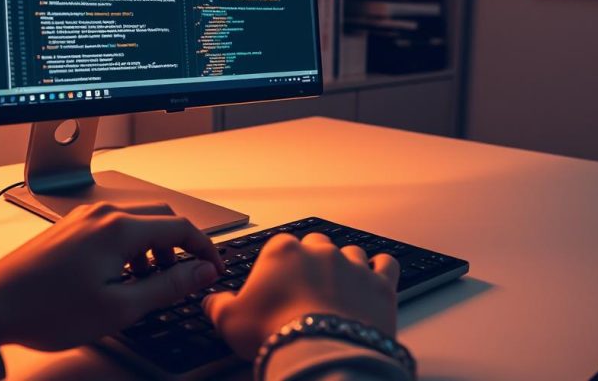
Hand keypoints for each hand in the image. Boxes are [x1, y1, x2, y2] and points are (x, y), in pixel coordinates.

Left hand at [0, 202, 222, 350]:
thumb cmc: (48, 309)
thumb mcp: (119, 307)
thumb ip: (167, 286)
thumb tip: (200, 272)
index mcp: (119, 229)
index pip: (181, 227)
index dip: (204, 250)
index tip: (212, 270)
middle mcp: (104, 214)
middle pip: (162, 217)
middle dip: (180, 246)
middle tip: (185, 277)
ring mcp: (85, 217)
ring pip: (138, 220)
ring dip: (155, 246)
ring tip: (149, 281)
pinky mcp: (71, 226)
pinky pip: (114, 225)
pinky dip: (131, 244)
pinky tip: (121, 274)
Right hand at [203, 232, 399, 359]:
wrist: (321, 353)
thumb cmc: (275, 333)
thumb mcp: (230, 321)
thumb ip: (218, 305)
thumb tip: (211, 301)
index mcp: (282, 251)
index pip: (279, 246)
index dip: (278, 267)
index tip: (276, 284)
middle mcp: (320, 251)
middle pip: (316, 244)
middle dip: (312, 261)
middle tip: (306, 288)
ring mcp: (353, 264)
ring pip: (351, 252)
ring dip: (346, 266)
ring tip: (339, 288)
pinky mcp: (380, 284)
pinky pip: (386, 264)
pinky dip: (381, 269)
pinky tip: (374, 279)